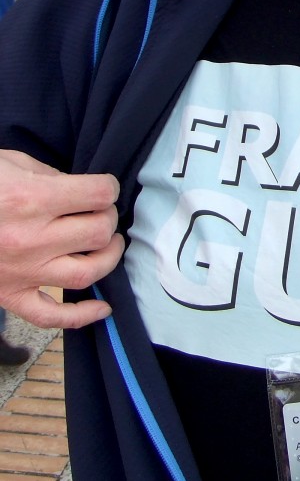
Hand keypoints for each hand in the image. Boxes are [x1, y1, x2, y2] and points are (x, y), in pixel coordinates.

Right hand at [0, 150, 123, 328]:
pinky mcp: (9, 295)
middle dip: (108, 219)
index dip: (109, 188)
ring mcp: (21, 271)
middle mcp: (29, 238)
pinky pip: (51, 315)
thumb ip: (51, 177)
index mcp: (31, 199)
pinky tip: (102, 307)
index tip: (105, 189)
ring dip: (108, 258)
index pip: (97, 195)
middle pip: (98, 233)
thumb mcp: (12, 164)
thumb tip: (81, 191)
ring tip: (108, 245)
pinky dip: (81, 316)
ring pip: (86, 273)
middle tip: (102, 213)